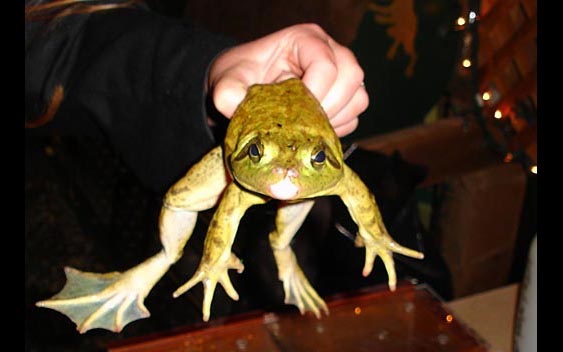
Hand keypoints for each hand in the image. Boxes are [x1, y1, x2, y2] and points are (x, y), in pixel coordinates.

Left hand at [207, 23, 368, 136]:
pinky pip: (354, 117)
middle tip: (303, 123)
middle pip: (351, 78)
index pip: (326, 64)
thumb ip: (227, 93)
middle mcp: (331, 51)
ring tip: (307, 128)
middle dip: (328, 107)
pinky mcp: (344, 98)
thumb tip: (235, 106)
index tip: (293, 112)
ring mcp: (341, 74)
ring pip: (358, 98)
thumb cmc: (240, 76)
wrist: (245, 87)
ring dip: (335, 119)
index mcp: (306, 39)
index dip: (314, 93)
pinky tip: (313, 132)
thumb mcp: (227, 81)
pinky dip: (337, 129)